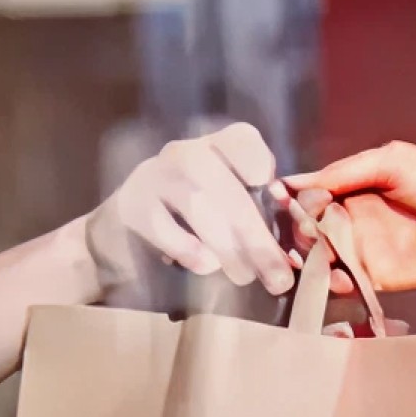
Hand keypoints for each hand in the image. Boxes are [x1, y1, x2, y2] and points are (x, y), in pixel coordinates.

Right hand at [83, 123, 290, 301]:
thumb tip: (293, 245)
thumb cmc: (189, 223)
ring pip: (199, 205)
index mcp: (215, 149)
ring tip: (244, 277)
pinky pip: (163, 225)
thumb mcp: (225, 209)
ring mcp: (154, 176)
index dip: (259, 162)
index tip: (269, 192)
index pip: (242, 139)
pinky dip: (189, 249)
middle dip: (257, 237)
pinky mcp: (130, 205)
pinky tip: (205, 266)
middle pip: (227, 187)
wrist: (122, 236)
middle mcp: (184, 154)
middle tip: (277, 277)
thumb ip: (258, 215)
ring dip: (228, 247)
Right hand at [293, 143, 415, 291]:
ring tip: (313, 253)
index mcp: (356, 186)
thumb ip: (346, 171)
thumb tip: (299, 181)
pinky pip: (345, 282)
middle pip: (309, 227)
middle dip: (297, 230)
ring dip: (309, 257)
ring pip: (321, 257)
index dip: (293, 198)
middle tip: (302, 230)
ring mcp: (364, 249)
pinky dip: (333, 281)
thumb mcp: (393, 161)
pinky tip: (334, 274)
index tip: (279, 201)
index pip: (312, 193)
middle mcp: (354, 218)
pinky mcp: (377, 277)